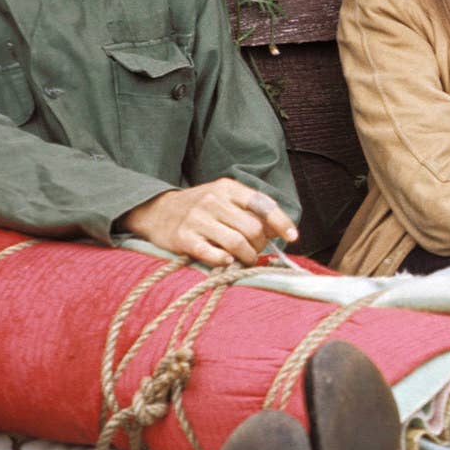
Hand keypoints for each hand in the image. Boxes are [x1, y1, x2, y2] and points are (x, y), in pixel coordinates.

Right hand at [120, 178, 298, 266]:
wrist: (156, 211)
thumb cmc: (200, 208)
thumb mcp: (225, 199)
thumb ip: (251, 211)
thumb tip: (280, 231)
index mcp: (228, 188)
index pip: (263, 204)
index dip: (281, 222)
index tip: (292, 237)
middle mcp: (213, 200)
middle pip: (252, 228)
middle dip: (260, 246)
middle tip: (257, 252)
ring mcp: (197, 219)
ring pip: (237, 243)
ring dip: (247, 257)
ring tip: (245, 259)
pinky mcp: (183, 238)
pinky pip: (213, 254)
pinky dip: (225, 261)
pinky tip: (227, 261)